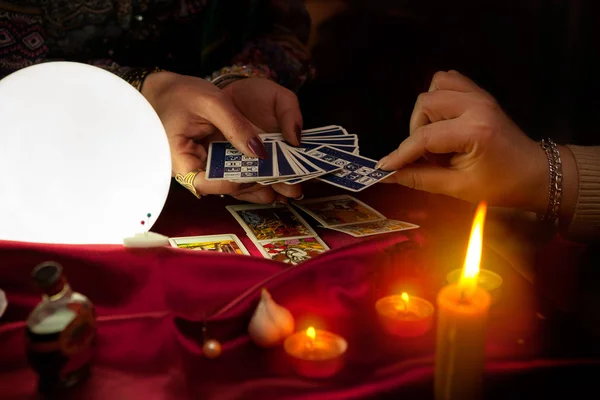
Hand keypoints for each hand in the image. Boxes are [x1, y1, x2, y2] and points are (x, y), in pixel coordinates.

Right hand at [142, 72, 299, 202]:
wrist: (167, 90)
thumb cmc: (181, 93)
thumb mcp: (211, 102)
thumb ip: (236, 126)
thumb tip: (261, 153)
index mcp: (178, 158)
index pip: (205, 183)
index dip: (234, 183)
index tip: (260, 176)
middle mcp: (189, 169)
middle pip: (223, 187)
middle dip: (255, 188)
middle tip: (288, 189)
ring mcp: (200, 167)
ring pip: (230, 184)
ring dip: (258, 185)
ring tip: (289, 188)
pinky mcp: (211, 163)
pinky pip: (232, 173)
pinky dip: (252, 174)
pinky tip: (276, 176)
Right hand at [377, 70, 548, 212]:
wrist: (535, 173)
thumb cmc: (500, 186)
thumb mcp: (457, 188)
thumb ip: (420, 178)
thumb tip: (388, 175)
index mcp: (475, 131)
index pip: (425, 137)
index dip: (400, 154)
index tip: (384, 168)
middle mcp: (476, 105)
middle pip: (426, 103)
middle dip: (416, 132)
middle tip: (427, 157)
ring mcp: (480, 95)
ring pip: (435, 86)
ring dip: (427, 112)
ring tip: (436, 137)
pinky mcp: (480, 93)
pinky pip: (449, 81)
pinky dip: (438, 97)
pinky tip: (442, 119)